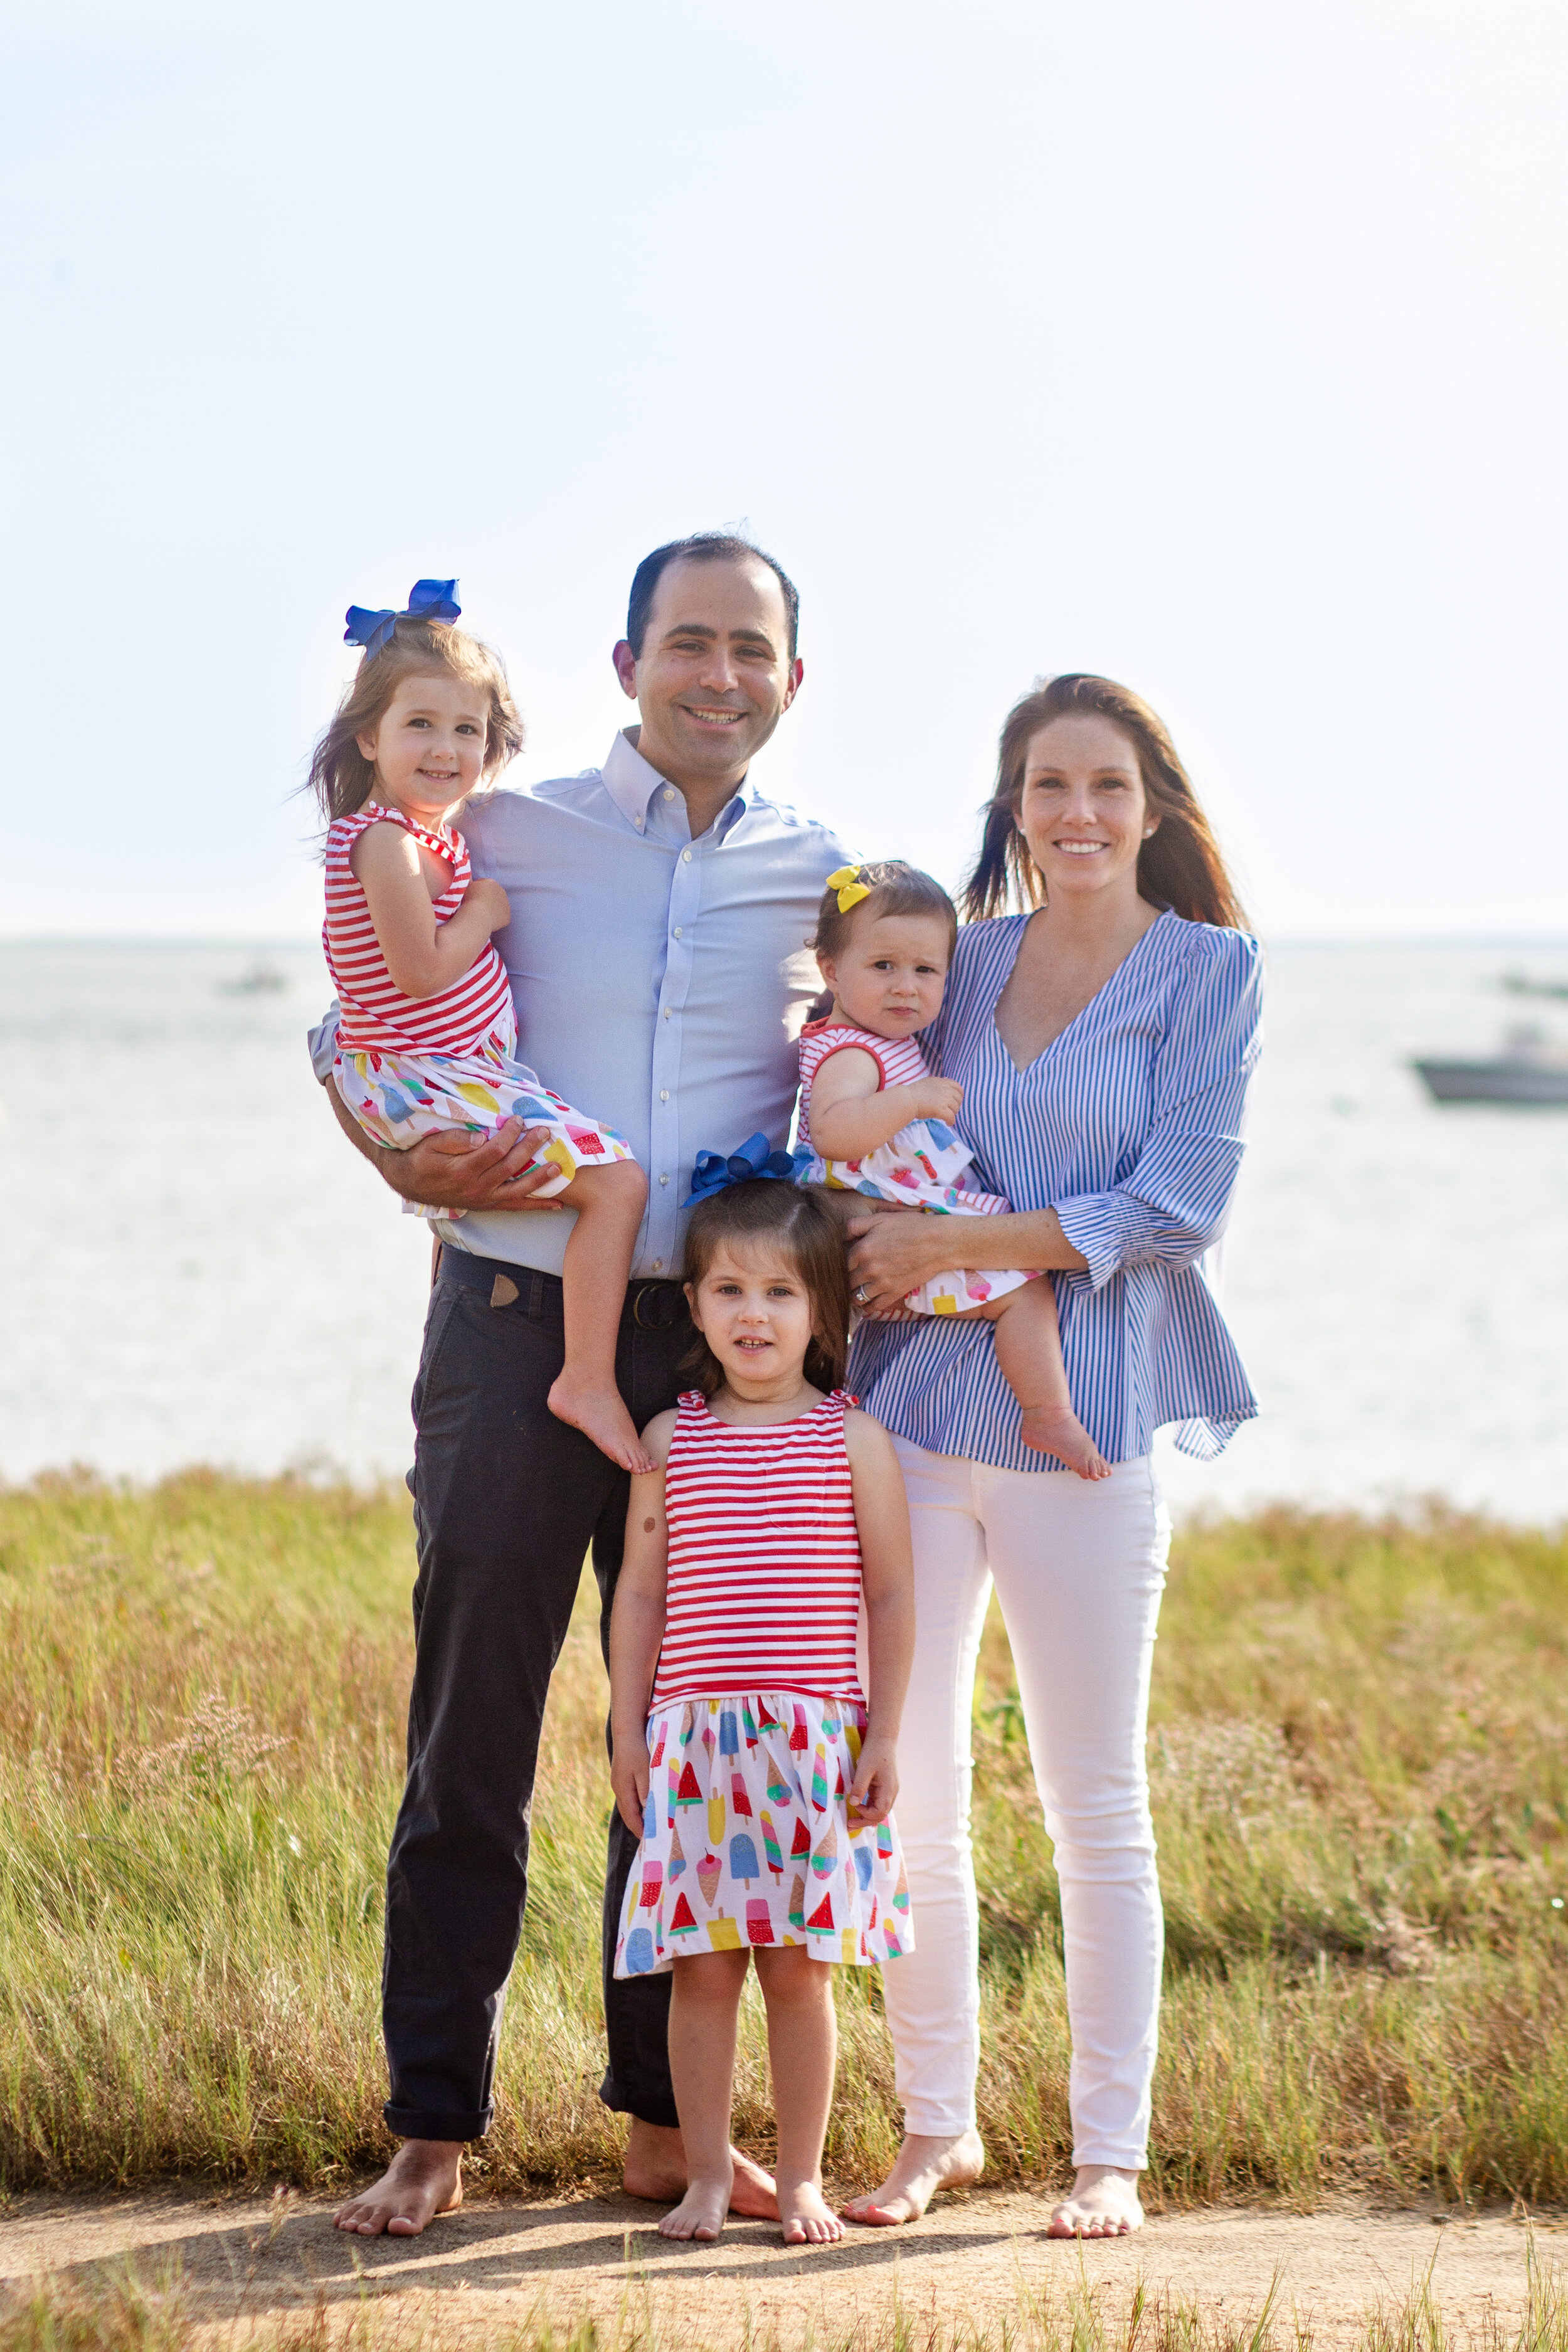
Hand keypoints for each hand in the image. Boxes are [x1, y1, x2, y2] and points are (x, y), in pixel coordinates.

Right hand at [380, 1119, 563, 1212]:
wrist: (410, 1184)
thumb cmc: (421, 1158)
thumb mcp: (431, 1145)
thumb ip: (455, 1140)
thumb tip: (481, 1138)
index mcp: (462, 1170)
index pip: (494, 1150)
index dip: (509, 1134)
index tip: (518, 1120)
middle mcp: (476, 1188)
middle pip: (510, 1167)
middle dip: (529, 1148)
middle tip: (545, 1132)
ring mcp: (484, 1199)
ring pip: (518, 1190)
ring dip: (540, 1179)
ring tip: (559, 1167)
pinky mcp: (488, 1205)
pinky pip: (516, 1207)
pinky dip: (537, 1206)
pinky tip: (557, 1204)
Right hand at [465, 877, 512, 930]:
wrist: (477, 917)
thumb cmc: (469, 901)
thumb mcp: (466, 887)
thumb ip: (469, 882)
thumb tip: (469, 878)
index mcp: (491, 882)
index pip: (483, 884)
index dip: (476, 891)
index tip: (471, 897)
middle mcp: (501, 891)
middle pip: (493, 895)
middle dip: (486, 899)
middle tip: (476, 907)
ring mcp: (506, 904)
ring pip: (498, 906)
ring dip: (491, 909)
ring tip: (481, 915)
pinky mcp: (507, 917)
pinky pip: (501, 918)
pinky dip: (495, 919)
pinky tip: (487, 922)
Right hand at [611, 1732, 651, 1836]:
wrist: (627, 1731)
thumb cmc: (637, 1751)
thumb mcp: (644, 1772)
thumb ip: (646, 1792)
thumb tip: (647, 1813)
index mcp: (623, 1790)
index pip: (631, 1817)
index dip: (640, 1830)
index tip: (650, 1841)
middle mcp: (618, 1789)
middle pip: (628, 1814)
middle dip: (638, 1826)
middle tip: (651, 1836)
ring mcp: (619, 1783)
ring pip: (628, 1805)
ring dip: (637, 1815)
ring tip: (650, 1824)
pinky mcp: (622, 1777)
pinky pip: (629, 1796)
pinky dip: (636, 1805)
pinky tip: (645, 1805)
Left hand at [846, 1208, 948, 1316]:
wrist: (938, 1242)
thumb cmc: (910, 1226)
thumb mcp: (880, 1218)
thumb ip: (855, 1225)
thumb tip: (841, 1235)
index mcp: (862, 1250)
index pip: (841, 1263)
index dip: (842, 1263)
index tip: (845, 1264)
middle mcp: (868, 1269)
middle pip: (847, 1281)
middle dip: (846, 1280)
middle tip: (849, 1278)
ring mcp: (881, 1283)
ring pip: (856, 1296)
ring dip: (854, 1294)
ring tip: (855, 1291)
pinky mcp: (894, 1293)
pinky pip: (873, 1306)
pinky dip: (867, 1307)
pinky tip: (867, 1302)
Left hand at [847, 1732, 898, 1826]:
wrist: (882, 1740)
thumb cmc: (874, 1752)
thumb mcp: (864, 1769)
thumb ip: (859, 1787)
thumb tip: (854, 1804)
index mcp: (889, 1790)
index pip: (880, 1812)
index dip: (866, 1814)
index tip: (853, 1807)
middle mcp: (891, 1793)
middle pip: (881, 1815)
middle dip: (865, 1821)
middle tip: (849, 1825)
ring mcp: (889, 1791)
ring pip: (879, 1810)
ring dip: (867, 1816)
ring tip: (852, 1820)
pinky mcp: (884, 1788)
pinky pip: (877, 1803)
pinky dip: (868, 1808)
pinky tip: (859, 1808)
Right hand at [911, 1076, 963, 1124]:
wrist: (906, 1099)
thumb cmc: (913, 1092)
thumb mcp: (928, 1082)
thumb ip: (939, 1082)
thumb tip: (947, 1080)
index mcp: (942, 1082)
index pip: (958, 1088)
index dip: (958, 1096)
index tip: (954, 1101)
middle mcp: (945, 1089)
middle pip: (958, 1099)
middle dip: (955, 1106)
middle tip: (949, 1111)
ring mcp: (944, 1099)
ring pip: (955, 1109)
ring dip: (952, 1114)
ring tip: (946, 1117)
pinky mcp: (941, 1109)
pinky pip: (951, 1118)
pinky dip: (951, 1121)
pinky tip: (947, 1123)